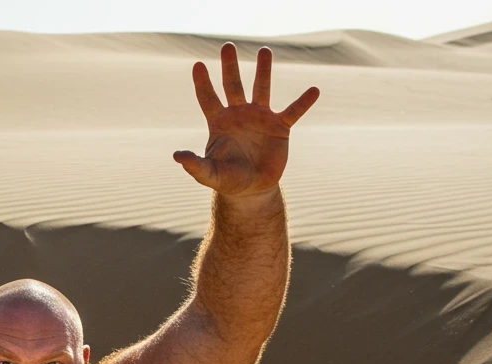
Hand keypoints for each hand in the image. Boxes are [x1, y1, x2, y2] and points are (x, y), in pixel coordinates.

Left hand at [174, 44, 319, 196]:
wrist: (252, 189)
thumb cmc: (228, 180)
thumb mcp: (209, 174)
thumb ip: (194, 165)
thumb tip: (177, 156)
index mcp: (220, 122)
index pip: (208, 98)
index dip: (202, 83)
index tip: (198, 64)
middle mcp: (239, 114)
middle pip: (232, 85)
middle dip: (230, 66)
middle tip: (227, 46)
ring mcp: (260, 118)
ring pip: (261, 88)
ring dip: (263, 70)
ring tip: (264, 51)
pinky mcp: (280, 127)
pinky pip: (293, 111)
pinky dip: (303, 102)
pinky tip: (314, 90)